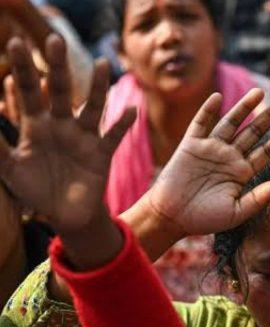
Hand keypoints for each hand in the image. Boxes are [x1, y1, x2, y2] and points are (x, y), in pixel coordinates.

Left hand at [0, 36, 133, 235]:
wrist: (65, 215)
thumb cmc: (36, 190)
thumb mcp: (10, 169)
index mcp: (36, 126)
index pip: (28, 91)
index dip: (22, 69)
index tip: (16, 43)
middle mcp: (62, 126)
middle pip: (60, 91)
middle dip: (57, 67)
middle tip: (55, 40)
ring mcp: (84, 138)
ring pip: (91, 107)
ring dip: (97, 88)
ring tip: (101, 65)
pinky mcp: (101, 154)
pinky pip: (113, 136)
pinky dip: (122, 124)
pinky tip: (131, 110)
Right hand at [143, 89, 269, 238]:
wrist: (172, 217)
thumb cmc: (204, 218)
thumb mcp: (236, 213)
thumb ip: (257, 199)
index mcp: (242, 173)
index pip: (266, 153)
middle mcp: (230, 157)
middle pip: (253, 133)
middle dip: (268, 118)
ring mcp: (211, 149)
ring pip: (231, 123)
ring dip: (244, 107)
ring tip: (259, 92)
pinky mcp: (191, 145)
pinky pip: (201, 124)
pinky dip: (208, 110)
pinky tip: (218, 97)